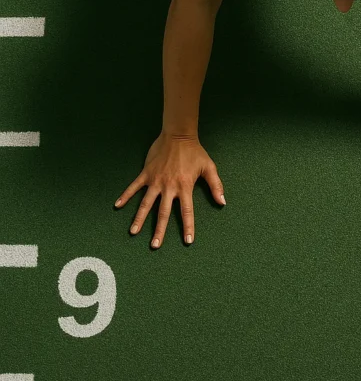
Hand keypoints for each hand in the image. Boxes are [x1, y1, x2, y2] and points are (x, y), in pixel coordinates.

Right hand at [114, 131, 225, 248]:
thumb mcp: (209, 167)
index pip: (187, 211)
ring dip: (140, 218)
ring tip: (133, 232)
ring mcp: (156, 180)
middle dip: (160, 230)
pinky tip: (118, 205)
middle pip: (164, 212)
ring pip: (146, 203)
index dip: (188, 226)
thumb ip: (216, 185)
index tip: (187, 241)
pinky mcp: (147, 173)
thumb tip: (222, 202)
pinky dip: (126, 195)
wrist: (178, 134)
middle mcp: (169, 186)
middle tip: (155, 245)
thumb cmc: (195, 152)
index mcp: (185, 186)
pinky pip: (134, 186)